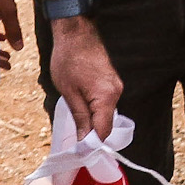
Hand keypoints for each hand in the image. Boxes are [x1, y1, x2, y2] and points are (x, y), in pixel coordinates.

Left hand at [50, 16, 124, 135]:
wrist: (75, 31)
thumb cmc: (68, 59)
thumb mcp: (69, 92)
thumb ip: (80, 118)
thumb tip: (85, 142)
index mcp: (106, 97)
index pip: (103, 131)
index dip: (91, 144)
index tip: (78, 152)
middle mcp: (116, 93)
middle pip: (106, 124)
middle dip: (91, 133)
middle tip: (73, 139)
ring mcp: (116, 86)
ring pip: (105, 114)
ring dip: (92, 120)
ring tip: (75, 119)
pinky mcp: (112, 82)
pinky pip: (105, 103)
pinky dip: (94, 109)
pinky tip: (81, 106)